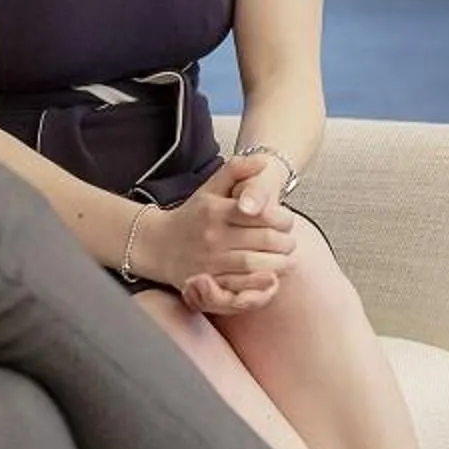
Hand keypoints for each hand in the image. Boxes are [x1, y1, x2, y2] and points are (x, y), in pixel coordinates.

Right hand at [143, 154, 296, 310]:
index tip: (287, 221)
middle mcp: (213, 236)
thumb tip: (263, 161)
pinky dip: (259, 285)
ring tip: (287, 260)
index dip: (281, 218)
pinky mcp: (209, 283)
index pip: (259, 213)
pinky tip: (271, 279)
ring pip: (254, 264)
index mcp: (216, 211)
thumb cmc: (191, 216)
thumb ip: (236, 170)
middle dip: (285, 242)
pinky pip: (240, 287)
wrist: (157, 244)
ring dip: (278, 264)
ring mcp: (210, 262)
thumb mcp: (210, 187)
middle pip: (262, 240)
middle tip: (291, 242)